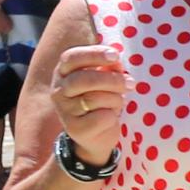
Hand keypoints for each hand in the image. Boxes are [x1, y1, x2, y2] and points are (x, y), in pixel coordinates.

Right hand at [53, 41, 128, 164]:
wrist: (95, 135)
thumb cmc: (101, 101)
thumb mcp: (105, 81)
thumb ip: (109, 68)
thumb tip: (116, 62)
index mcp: (63, 73)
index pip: (71, 57)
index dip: (93, 53)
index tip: (115, 55)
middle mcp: (59, 90)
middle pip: (83, 79)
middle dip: (111, 79)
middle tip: (130, 83)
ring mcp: (64, 110)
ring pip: (94, 98)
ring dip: (115, 99)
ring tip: (119, 102)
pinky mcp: (75, 128)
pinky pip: (101, 117)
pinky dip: (112, 115)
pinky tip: (111, 117)